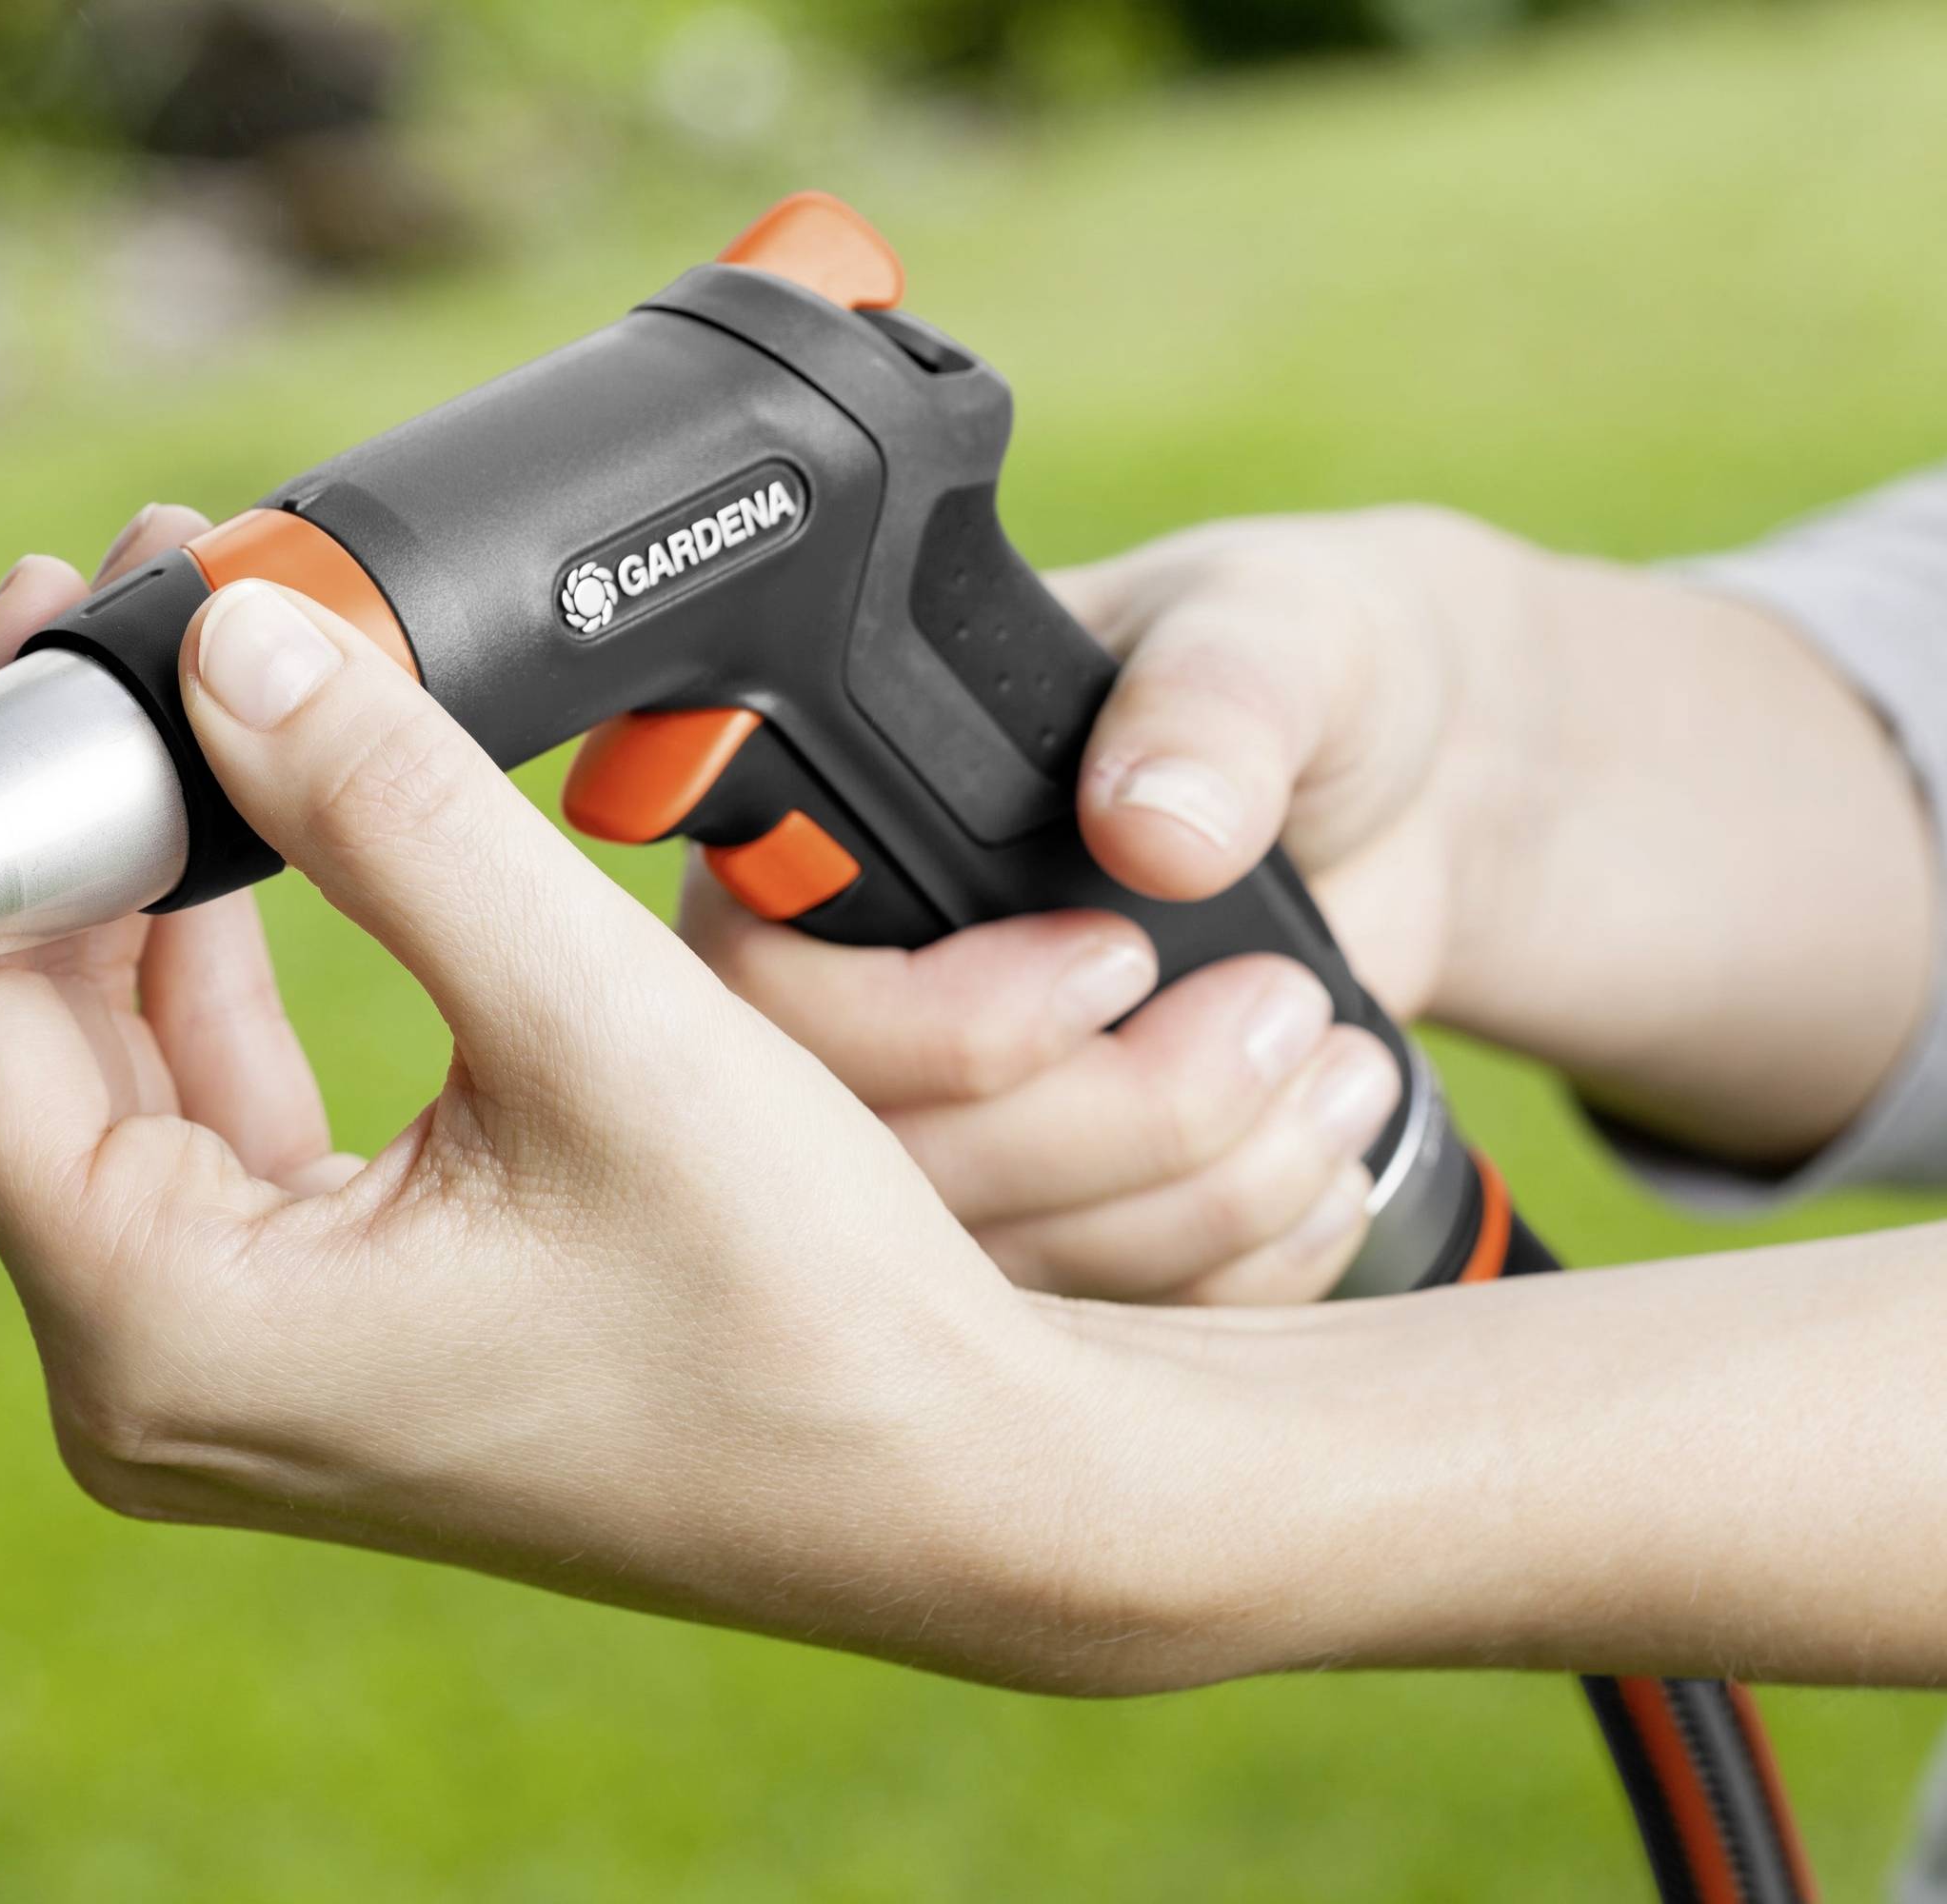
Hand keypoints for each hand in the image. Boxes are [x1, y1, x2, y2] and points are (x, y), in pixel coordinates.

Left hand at [0, 508, 1230, 1692]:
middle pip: (8, 1034)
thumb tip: (230, 634)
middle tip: (163, 595)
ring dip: (150, 874)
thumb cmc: (802, 1311)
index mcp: (163, 1327)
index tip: (64, 605)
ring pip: (100, 1071)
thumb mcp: (593, 1025)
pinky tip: (261, 844)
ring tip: (227, 682)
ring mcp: (215, 1373)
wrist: (944, 1491)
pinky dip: (218, 977)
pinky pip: (196, 1127)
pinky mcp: (293, 1346)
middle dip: (82, 801)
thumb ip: (389, 816)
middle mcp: (145, 1374)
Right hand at [688, 506, 1931, 1301]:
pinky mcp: (1039, 1237)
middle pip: (879, 1168)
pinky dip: (1240, 1265)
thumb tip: (1150, 821)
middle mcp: (839, 1015)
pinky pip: (1106, 1327)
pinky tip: (1324, 1164)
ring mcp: (929, 1148)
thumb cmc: (1292, 677)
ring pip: (994, 1272)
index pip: (761, 999)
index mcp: (821, 840)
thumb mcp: (1274, 630)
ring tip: (1333, 1063)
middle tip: (1278, 1010)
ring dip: (1198, 1189)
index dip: (929, 1024)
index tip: (1117, 963)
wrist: (1397, 802)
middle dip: (1113, 1119)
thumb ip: (1211, 694)